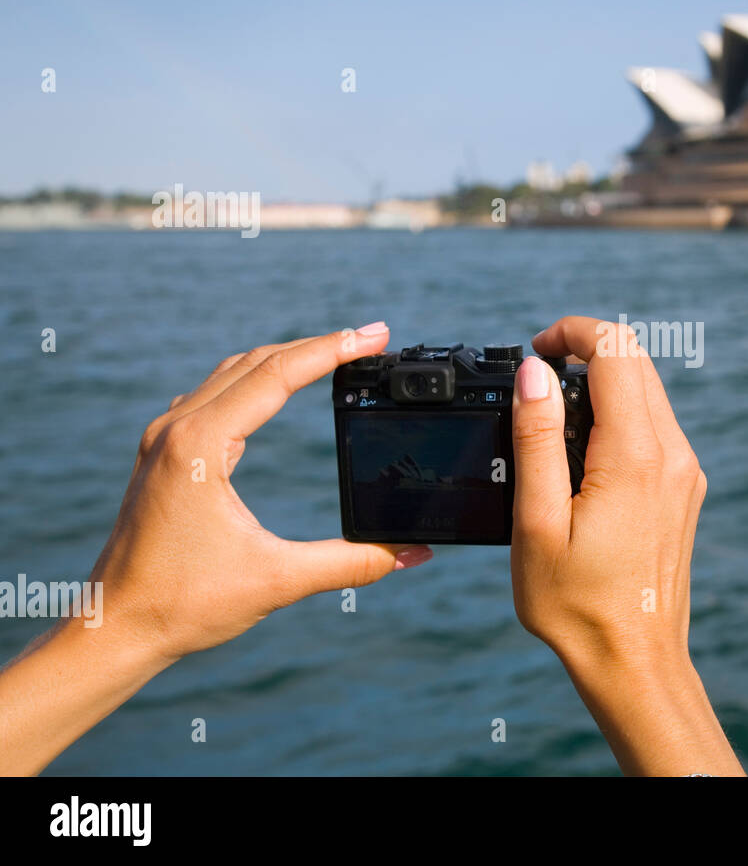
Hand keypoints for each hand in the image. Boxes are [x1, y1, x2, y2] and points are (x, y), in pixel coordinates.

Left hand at [91, 323, 430, 661]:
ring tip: (336, 355)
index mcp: (199, 445)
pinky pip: (215, 395)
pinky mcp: (163, 455)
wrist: (114, 629)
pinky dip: (257, 381)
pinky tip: (278, 390)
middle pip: (257, 361)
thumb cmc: (182, 605)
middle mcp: (176, 430)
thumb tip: (414, 554)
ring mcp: (164, 439)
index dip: (333, 350)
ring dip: (286, 359)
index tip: (377, 335)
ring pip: (233, 373)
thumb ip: (353, 563)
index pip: (277, 374)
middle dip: (318, 346)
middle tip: (371, 339)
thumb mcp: (279, 580)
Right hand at [509, 316, 741, 774]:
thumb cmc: (577, 605)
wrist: (634, 661)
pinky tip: (583, 453)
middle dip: (586, 349)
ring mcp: (686, 471)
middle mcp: (673, 455)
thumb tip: (535, 373)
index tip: (534, 351)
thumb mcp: (537, 522)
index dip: (571, 332)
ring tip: (553, 417)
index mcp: (635, 457)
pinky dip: (620, 414)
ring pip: (650, 390)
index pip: (615, 350)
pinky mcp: (686, 487)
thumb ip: (537, 439)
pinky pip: (656, 425)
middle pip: (637, 360)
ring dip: (604, 381)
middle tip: (537, 379)